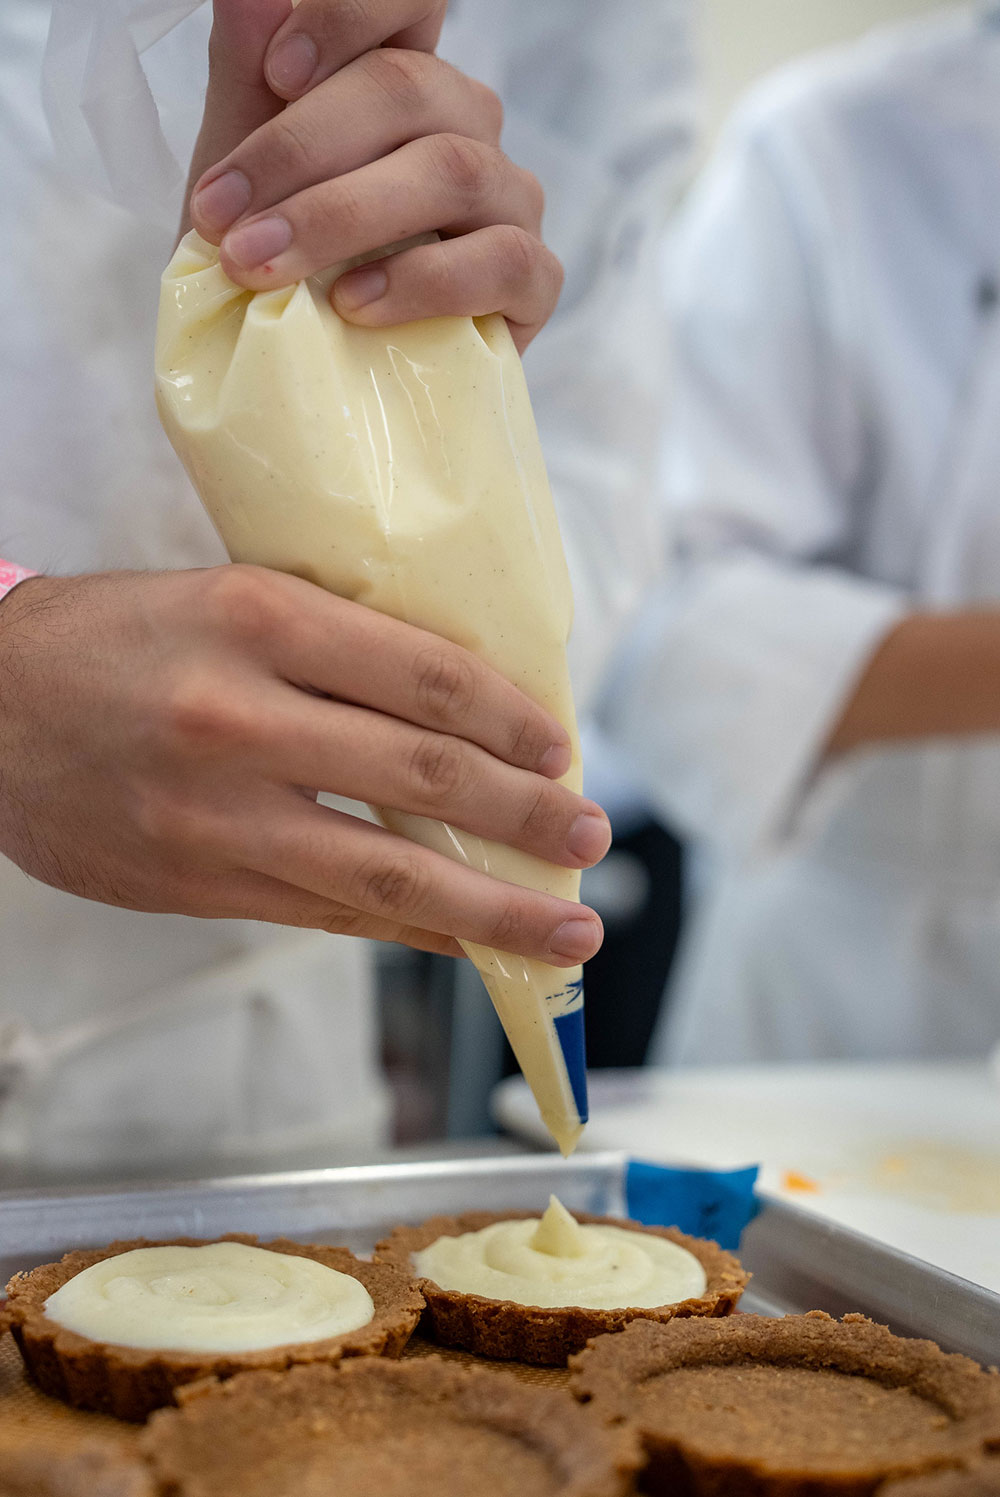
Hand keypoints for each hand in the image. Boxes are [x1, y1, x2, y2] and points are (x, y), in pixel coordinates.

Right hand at [0, 568, 606, 960]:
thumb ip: (334, 647)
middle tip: (592, 835)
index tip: (563, 747)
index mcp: (260, 617)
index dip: (515, 719)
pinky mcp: (197, 882)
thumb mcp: (227, 597)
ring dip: (494, 906)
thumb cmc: (118, 639)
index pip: (427, 675)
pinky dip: (411, 928)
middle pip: (424, 776)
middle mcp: (241, 715)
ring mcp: (216, 812)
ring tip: (568, 927)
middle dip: (528, 816)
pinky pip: (330, 915)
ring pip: (387, 870)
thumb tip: (465, 714)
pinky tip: (466, 938)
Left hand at [184, 0, 562, 349]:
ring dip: (343, 217)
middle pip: (410, 88)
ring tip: (265, 267)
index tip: (277, 72)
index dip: (349, 15)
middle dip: (300, 151)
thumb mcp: (240, 163)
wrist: (302, 380)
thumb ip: (246, 69)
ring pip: (453, 173)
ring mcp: (510, 201)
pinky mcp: (534, 284)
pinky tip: (354, 305)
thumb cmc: (278, 263)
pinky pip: (503, 262)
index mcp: (407, 78)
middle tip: (222, 217)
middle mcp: (468, 126)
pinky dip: (422, 283)